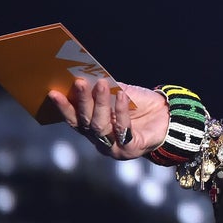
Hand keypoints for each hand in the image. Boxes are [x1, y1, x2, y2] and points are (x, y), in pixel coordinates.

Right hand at [48, 78, 169, 158]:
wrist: (169, 116)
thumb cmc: (140, 104)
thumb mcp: (120, 92)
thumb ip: (104, 88)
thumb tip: (86, 74)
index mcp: (93, 129)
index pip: (74, 119)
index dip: (64, 107)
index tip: (53, 92)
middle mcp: (100, 141)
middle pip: (86, 122)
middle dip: (82, 101)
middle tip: (80, 82)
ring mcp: (114, 148)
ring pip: (100, 126)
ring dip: (100, 104)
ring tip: (102, 84)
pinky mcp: (130, 149)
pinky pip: (123, 129)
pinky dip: (121, 111)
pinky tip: (122, 96)